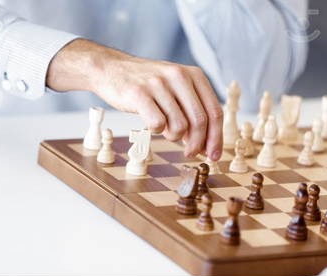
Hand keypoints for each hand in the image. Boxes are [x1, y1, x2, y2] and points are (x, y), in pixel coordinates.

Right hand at [47, 39, 222, 159]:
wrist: (111, 69)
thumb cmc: (146, 85)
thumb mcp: (175, 90)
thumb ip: (191, 112)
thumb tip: (205, 146)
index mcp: (193, 75)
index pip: (214, 112)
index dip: (216, 138)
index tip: (213, 155)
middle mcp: (179, 76)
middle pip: (200, 121)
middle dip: (197, 144)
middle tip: (190, 154)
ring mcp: (158, 84)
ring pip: (179, 126)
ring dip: (173, 137)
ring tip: (165, 131)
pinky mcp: (139, 93)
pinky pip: (157, 125)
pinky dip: (156, 130)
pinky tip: (151, 123)